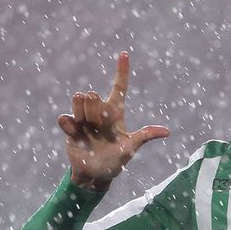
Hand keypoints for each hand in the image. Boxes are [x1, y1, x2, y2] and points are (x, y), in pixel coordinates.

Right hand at [57, 52, 170, 190]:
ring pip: (78, 98)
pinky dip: (68, 123)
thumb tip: (167, 131)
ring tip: (86, 128)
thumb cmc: (115, 162)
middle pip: (93, 94)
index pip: (119, 87)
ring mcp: (83, 118)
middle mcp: (99, 112)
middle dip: (94, 110)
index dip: (122, 70)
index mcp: (115, 113)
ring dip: (81, 112)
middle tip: (98, 127)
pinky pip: (64, 117)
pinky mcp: (70, 127)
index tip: (125, 53)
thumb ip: (144, 136)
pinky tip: (74, 132)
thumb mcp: (130, 148)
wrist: (95, 176)